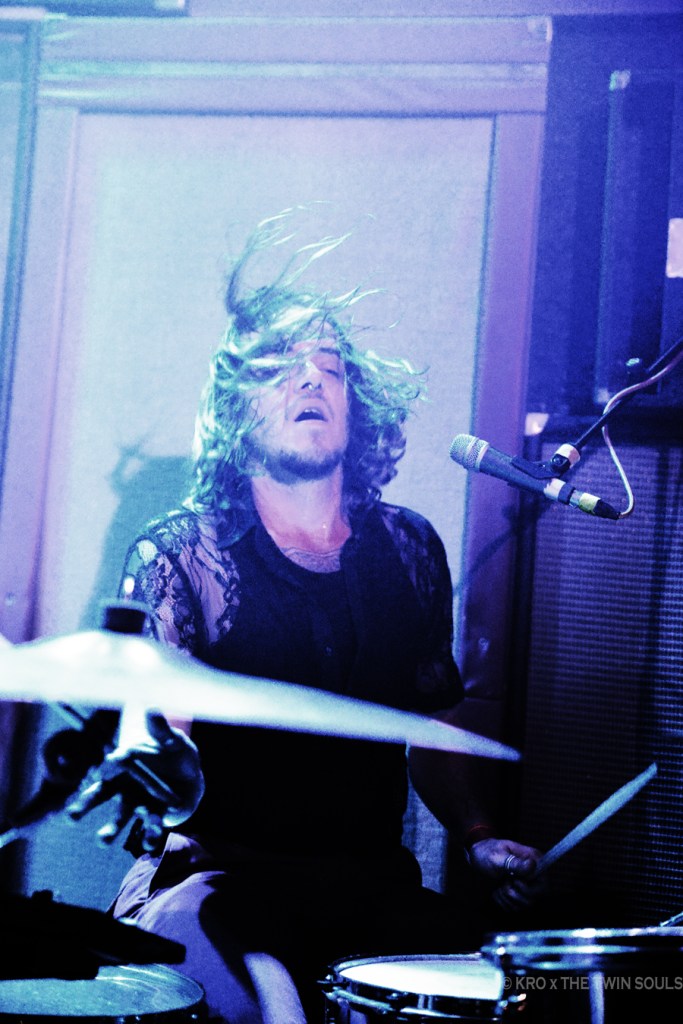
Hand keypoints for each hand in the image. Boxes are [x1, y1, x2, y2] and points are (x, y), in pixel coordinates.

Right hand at [66, 713, 203, 851]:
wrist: (190, 777)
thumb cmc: (175, 754)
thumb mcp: (172, 740)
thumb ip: (161, 729)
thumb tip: (152, 707)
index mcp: (124, 766)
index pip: (110, 765)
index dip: (111, 764)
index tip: (115, 760)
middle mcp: (123, 788)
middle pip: (100, 795)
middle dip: (85, 805)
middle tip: (71, 816)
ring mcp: (137, 805)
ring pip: (120, 817)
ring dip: (110, 828)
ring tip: (102, 839)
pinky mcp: (154, 819)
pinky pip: (148, 830)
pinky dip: (148, 837)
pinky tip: (148, 844)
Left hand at [468, 837, 545, 910]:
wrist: (476, 859)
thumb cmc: (487, 852)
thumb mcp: (498, 856)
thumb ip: (515, 863)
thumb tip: (532, 865)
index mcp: (533, 860)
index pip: (544, 882)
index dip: (528, 887)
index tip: (514, 879)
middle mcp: (534, 875)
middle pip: (536, 896)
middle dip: (516, 893)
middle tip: (504, 882)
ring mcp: (527, 886)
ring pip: (525, 904)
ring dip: (508, 897)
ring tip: (499, 885)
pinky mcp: (518, 896)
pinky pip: (515, 908)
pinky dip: (503, 902)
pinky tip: (497, 890)